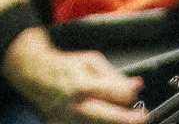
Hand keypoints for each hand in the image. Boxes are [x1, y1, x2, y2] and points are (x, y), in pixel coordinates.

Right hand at [6, 29, 143, 121]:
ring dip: (113, 121)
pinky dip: (97, 123)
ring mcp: (68, 121)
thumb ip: (115, 76)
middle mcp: (76, 107)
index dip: (131, 96)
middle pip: (109, 119)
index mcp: (84, 86)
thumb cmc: (66, 66)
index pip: (116, 96)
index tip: (137, 95)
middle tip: (142, 117)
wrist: (37, 76)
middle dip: (129, 120)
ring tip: (122, 116)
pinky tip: (104, 117)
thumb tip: (136, 85)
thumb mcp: (93, 61)